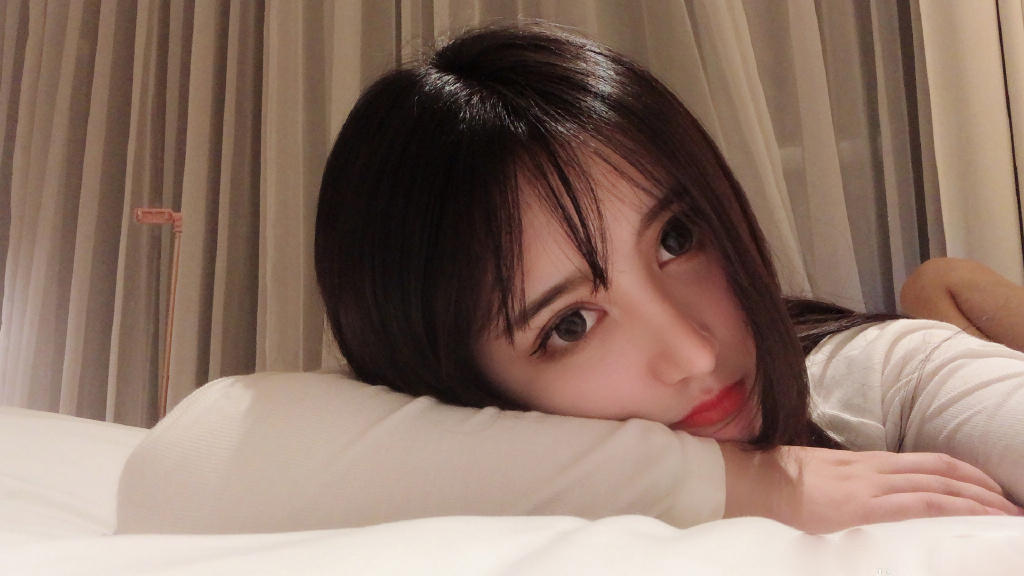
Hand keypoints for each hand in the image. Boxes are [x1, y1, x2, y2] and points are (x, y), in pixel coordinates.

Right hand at [720, 443, 1021, 533]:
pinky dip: (952, 507)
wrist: (756, 480)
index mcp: (866, 462)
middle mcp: (875, 467)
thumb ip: (849, 488)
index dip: (964, 473)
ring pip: (938, 484)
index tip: (989, 489)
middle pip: (942, 470)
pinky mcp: (864, 503)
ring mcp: (871, 484)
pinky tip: (971, 517)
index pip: (928, 462)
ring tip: (1005, 515)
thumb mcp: (821, 481)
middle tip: (1012, 506)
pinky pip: (919, 502)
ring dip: (978, 499)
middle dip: (982, 487)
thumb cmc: (779, 484)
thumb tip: (865, 504)